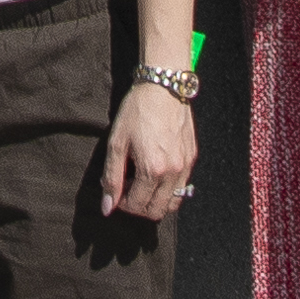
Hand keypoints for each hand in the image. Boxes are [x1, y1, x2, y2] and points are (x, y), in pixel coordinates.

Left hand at [100, 81, 198, 221]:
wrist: (163, 88)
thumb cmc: (137, 112)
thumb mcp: (117, 142)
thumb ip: (112, 177)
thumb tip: (107, 207)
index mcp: (152, 170)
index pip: (137, 205)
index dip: (122, 203)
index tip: (115, 191)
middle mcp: (173, 172)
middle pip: (156, 210)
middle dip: (138, 207)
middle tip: (127, 190)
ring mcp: (185, 167)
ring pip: (173, 203)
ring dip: (156, 202)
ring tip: (142, 185)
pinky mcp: (192, 158)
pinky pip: (182, 187)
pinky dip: (168, 190)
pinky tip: (155, 174)